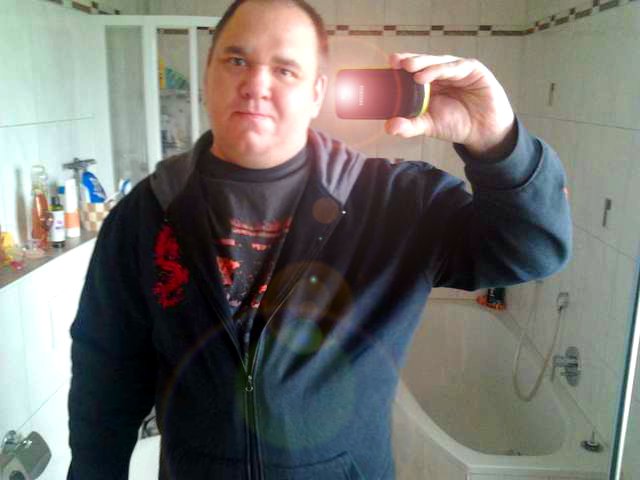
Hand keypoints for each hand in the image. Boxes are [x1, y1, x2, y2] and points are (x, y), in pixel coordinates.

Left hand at [385, 53, 516, 159]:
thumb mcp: (429, 126)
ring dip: (424, 64)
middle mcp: (440, 73)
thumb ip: (410, 125)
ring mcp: (456, 70)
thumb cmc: (455, 123)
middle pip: (423, 62)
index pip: (411, 71)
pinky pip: (456, 67)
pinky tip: (431, 75)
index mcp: (427, 83)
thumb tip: (389, 127)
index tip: (388, 66)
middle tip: (397, 63)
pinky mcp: (472, 69)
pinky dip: (442, 69)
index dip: (400, 67)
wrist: (483, 131)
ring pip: (437, 62)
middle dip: (409, 61)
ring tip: (410, 68)